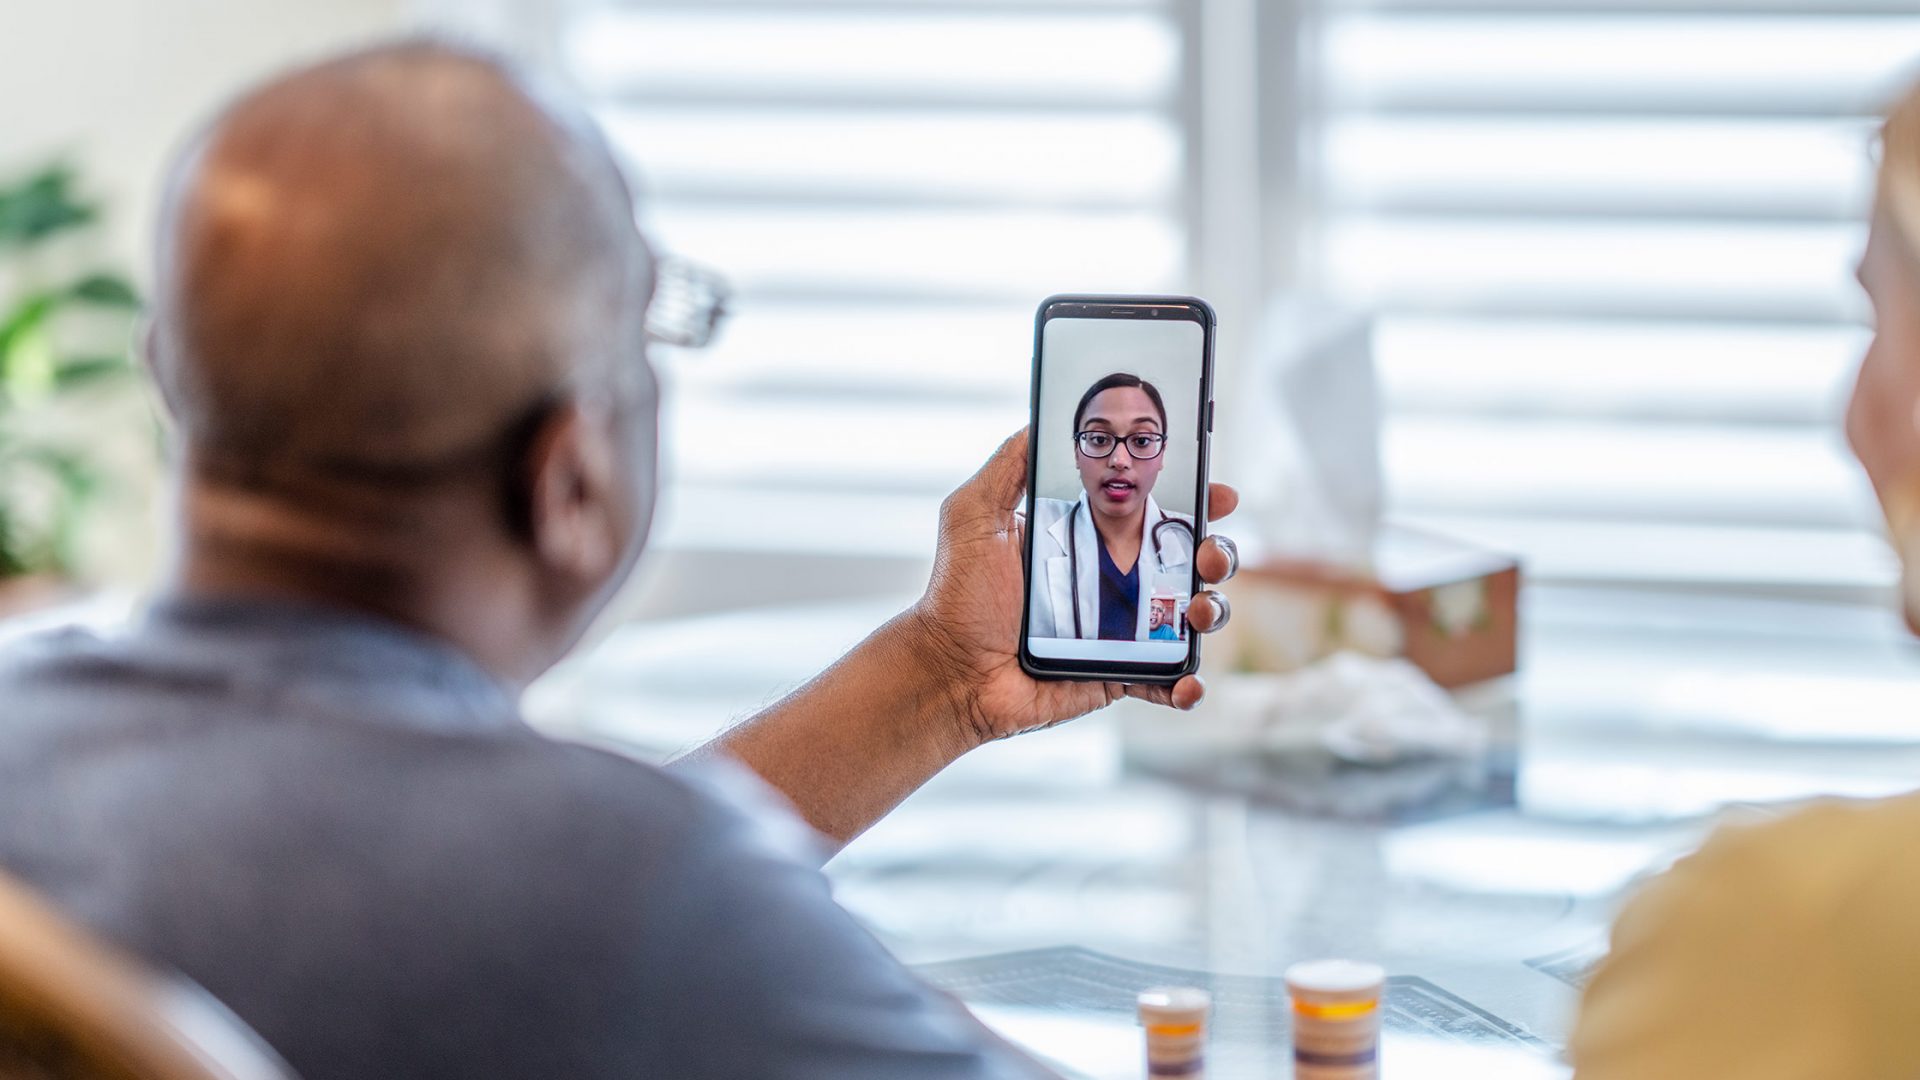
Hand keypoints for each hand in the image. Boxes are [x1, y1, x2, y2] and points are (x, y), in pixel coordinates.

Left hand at [909, 427, 1240, 747]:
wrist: (949, 672)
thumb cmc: (957, 596)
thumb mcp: (974, 515)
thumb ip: (1009, 464)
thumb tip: (1042, 418)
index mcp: (1089, 537)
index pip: (1155, 511)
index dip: (1195, 500)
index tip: (1217, 492)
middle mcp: (1113, 581)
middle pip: (1189, 560)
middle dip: (1215, 553)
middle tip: (1206, 555)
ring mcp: (1121, 631)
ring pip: (1191, 617)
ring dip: (1211, 612)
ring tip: (1195, 613)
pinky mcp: (1117, 676)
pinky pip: (1167, 681)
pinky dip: (1187, 685)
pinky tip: (1186, 684)